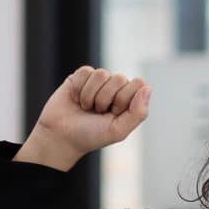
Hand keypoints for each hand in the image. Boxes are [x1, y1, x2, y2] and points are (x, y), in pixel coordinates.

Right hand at [14, 66, 150, 170]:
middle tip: (97, 112)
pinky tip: (76, 99)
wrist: (60, 136)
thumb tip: (148, 88)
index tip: (114, 113)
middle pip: (120, 78)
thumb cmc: (91, 136)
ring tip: (86, 107)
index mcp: (129, 100)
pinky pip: (85, 72)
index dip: (125, 98)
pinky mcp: (80, 76)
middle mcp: (115, 88)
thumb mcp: (118, 130)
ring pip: (102, 74)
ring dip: (91, 95)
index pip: (138, 84)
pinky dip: (79, 89)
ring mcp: (98, 82)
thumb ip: (138, 113)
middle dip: (106, 99)